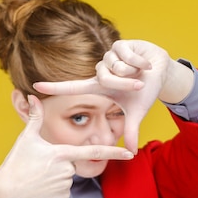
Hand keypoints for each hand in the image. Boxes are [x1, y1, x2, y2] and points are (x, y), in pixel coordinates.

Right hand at [0, 95, 133, 197]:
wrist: (6, 191)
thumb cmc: (16, 162)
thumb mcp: (26, 138)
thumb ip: (35, 117)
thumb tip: (32, 96)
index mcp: (62, 153)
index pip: (93, 152)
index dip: (113, 152)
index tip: (129, 153)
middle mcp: (67, 170)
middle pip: (72, 163)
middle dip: (59, 164)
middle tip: (40, 167)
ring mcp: (64, 186)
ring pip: (66, 178)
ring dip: (55, 177)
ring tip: (37, 177)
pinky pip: (62, 191)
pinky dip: (52, 189)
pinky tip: (39, 188)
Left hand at [33, 40, 192, 152]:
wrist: (162, 72)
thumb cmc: (146, 91)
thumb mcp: (137, 113)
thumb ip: (131, 131)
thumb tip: (131, 153)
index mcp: (99, 86)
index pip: (73, 87)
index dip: (55, 88)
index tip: (35, 86)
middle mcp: (101, 70)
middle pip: (105, 78)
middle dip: (125, 83)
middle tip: (138, 84)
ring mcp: (109, 56)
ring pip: (116, 67)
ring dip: (134, 71)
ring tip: (141, 71)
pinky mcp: (120, 44)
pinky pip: (127, 56)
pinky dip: (140, 62)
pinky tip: (145, 62)